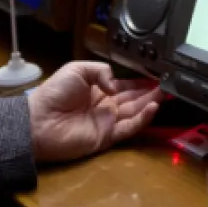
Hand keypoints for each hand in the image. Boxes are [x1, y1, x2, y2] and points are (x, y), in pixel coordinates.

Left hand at [28, 61, 162, 162]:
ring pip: (134, 112)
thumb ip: (101, 70)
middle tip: (168, 85)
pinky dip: (142, 119)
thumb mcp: (77, 69)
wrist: (39, 121)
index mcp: (97, 89)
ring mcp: (107, 122)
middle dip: (150, 92)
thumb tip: (117, 85)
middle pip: (133, 99)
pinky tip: (153, 108)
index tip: (156, 76)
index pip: (124, 86)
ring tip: (166, 94)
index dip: (140, 82)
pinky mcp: (107, 137)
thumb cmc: (54, 93)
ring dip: (150, 103)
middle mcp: (105, 106)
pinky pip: (129, 128)